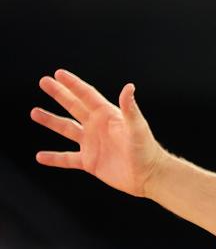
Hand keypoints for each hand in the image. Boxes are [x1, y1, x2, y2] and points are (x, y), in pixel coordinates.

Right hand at [31, 69, 164, 197]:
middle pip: (74, 106)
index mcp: (108, 116)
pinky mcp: (90, 162)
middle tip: (43, 81)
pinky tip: (40, 156)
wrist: (148, 175)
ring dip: (51, 121)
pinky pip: (67, 159)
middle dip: (59, 94)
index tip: (58, 73)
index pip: (87, 95)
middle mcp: (98, 127)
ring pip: (67, 129)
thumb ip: (130, 108)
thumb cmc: (146, 150)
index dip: (73, 84)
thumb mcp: (137, 127)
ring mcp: (93, 144)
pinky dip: (54, 158)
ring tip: (34, 112)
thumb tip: (129, 87)